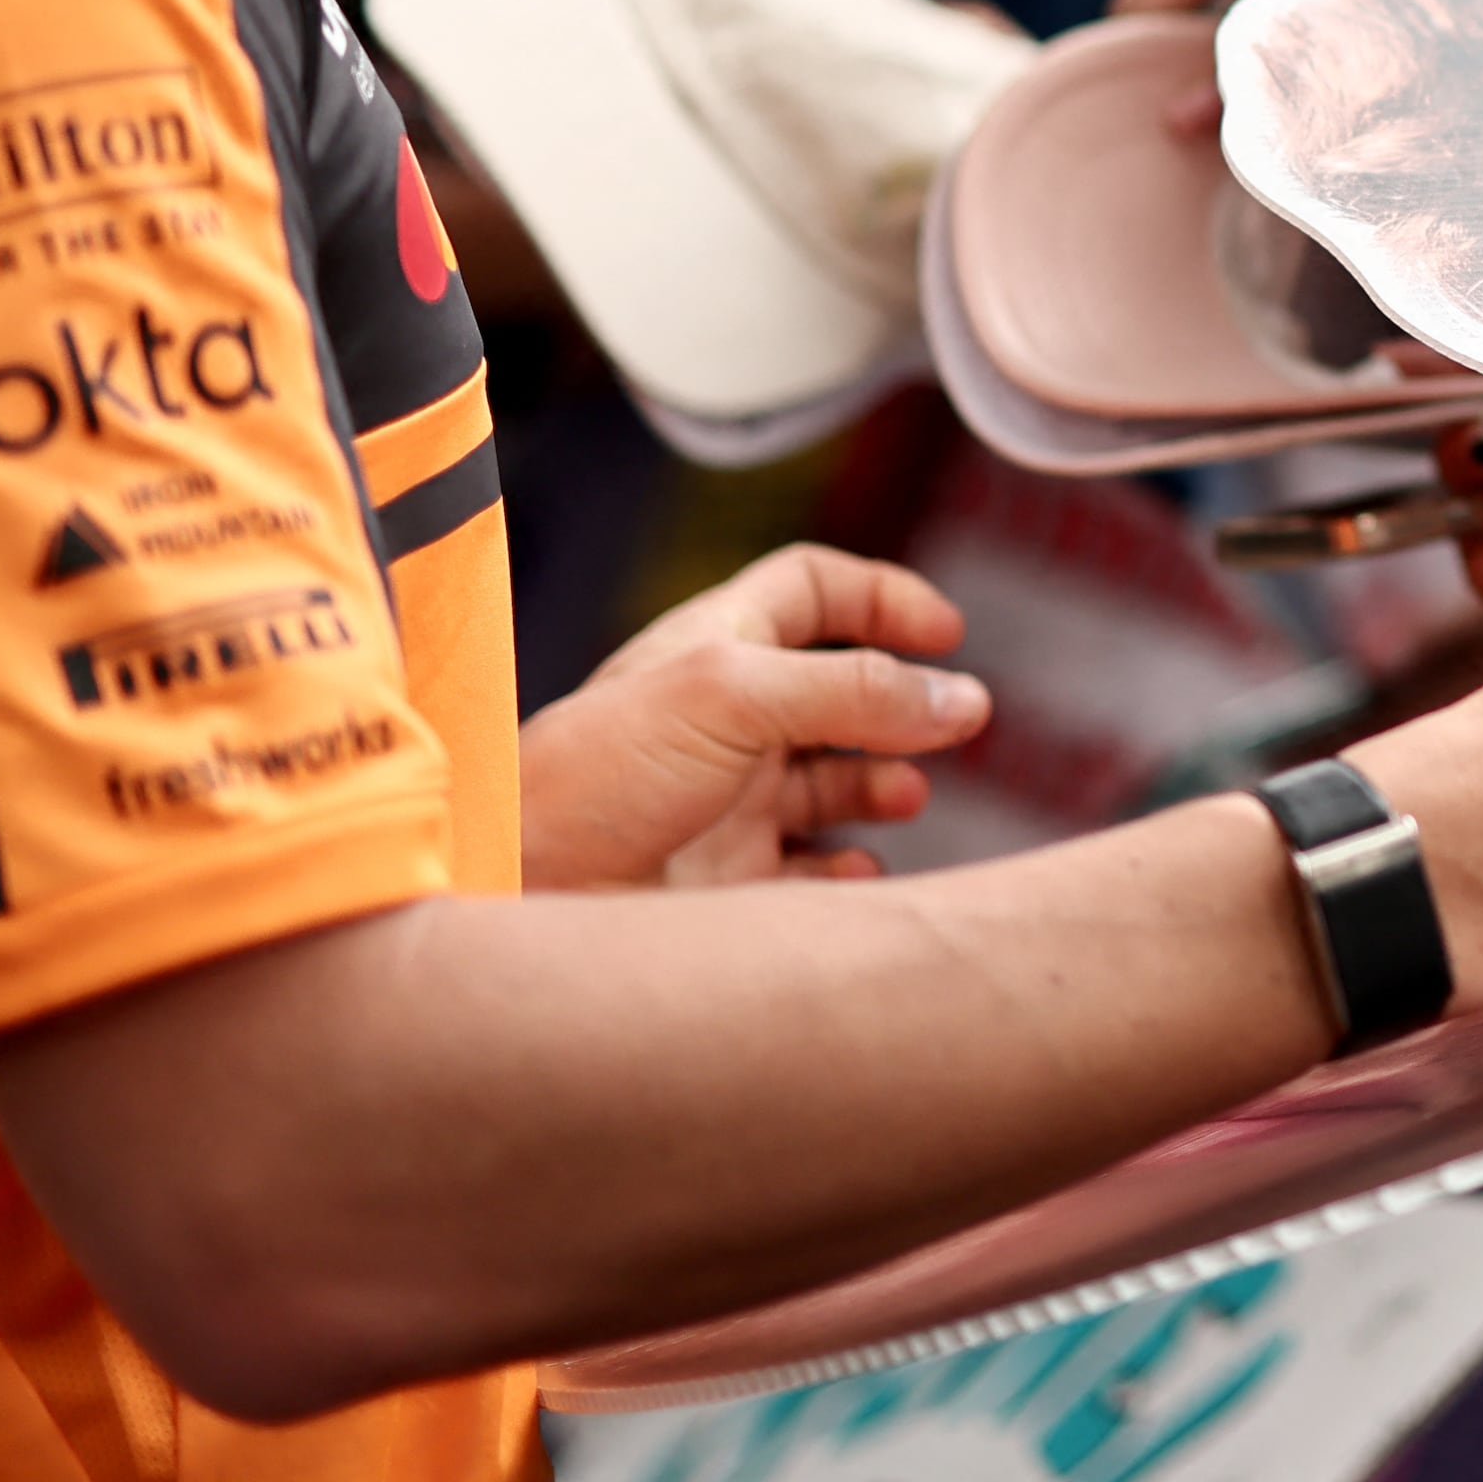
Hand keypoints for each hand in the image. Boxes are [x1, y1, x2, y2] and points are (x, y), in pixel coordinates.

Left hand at [517, 545, 987, 889]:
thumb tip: (961, 696)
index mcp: (719, 649)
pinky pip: (815, 870)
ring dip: (885, 783)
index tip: (944, 631)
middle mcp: (729, 721)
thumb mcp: (734, 696)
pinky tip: (859, 871)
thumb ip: (854, 690)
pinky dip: (851, 869)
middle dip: (902, 704)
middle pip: (841, 692)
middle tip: (955, 724)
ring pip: (837, 782)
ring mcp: (732, 801)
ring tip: (905, 795)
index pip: (813, 592)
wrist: (521, 890)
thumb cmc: (595, 774)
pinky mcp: (730, 880)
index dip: (881, 597)